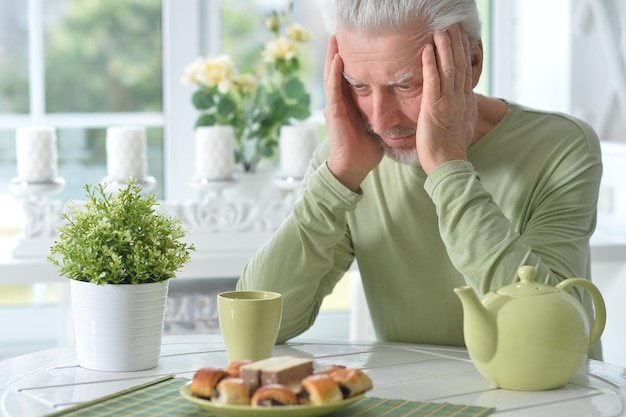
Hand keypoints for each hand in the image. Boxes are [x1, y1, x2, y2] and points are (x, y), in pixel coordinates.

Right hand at [323, 36, 383, 190]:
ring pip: (332, 75)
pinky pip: (334, 88)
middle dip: (339, 53)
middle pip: (338, 72)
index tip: (358, 46)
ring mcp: (334, 106)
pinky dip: (335, 72)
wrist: (353, 167)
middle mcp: (339, 103)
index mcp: (349, 106)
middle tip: (341, 33)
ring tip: (335, 38)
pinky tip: (337, 58)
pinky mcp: (333, 112)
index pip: (349, 78)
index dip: (351, 61)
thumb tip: (400, 109)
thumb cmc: (366, 151)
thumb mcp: (377, 127)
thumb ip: (383, 116)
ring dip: (333, 56)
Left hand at [416, 24, 477, 174]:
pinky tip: (426, 50)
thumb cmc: (450, 148)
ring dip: (444, 48)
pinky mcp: (434, 108)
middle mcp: (460, 99)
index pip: (467, 71)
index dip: (464, 52)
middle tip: (452, 25)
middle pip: (461, 65)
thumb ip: (461, 110)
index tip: (462, 37)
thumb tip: (464, 103)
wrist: (447, 163)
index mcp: (466, 102)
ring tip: (440, 31)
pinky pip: (433, 81)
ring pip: (449, 69)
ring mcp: (449, 102)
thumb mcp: (461, 124)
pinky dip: (430, 64)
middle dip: (456, 43)